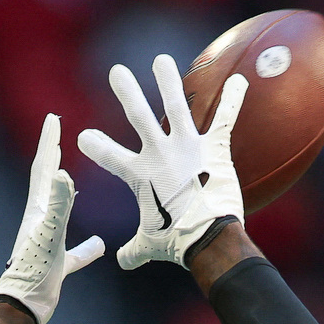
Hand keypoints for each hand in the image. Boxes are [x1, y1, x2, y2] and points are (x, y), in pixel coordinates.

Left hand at [0, 114, 104, 323]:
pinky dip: (86, 246)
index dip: (48, 143)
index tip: (53, 119)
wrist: (22, 307)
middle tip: (56, 131)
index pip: (44, 170)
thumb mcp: (49, 236)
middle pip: (46, 182)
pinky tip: (97, 245)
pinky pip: (73, 250)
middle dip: (51, 155)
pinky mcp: (54, 263)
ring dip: (64, 190)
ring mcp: (45, 242)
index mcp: (37, 212)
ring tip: (70, 176)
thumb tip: (64, 174)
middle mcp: (39, 223)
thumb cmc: (33, 273)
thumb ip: (59, 206)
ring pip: (58, 210)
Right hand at [78, 56, 245, 269]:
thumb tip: (122, 262)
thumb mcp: (148, 245)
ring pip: (176, 106)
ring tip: (162, 61)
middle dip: (127, 93)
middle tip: (117, 71)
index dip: (95, 145)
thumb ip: (134, 251)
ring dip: (168, 82)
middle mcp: (160, 153)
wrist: (209, 238)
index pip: (108, 154)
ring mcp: (188, 147)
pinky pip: (224, 119)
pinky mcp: (215, 149)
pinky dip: (233, 99)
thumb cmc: (176, 242)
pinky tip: (240, 79)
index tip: (83, 137)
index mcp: (140, 173)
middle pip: (138, 116)